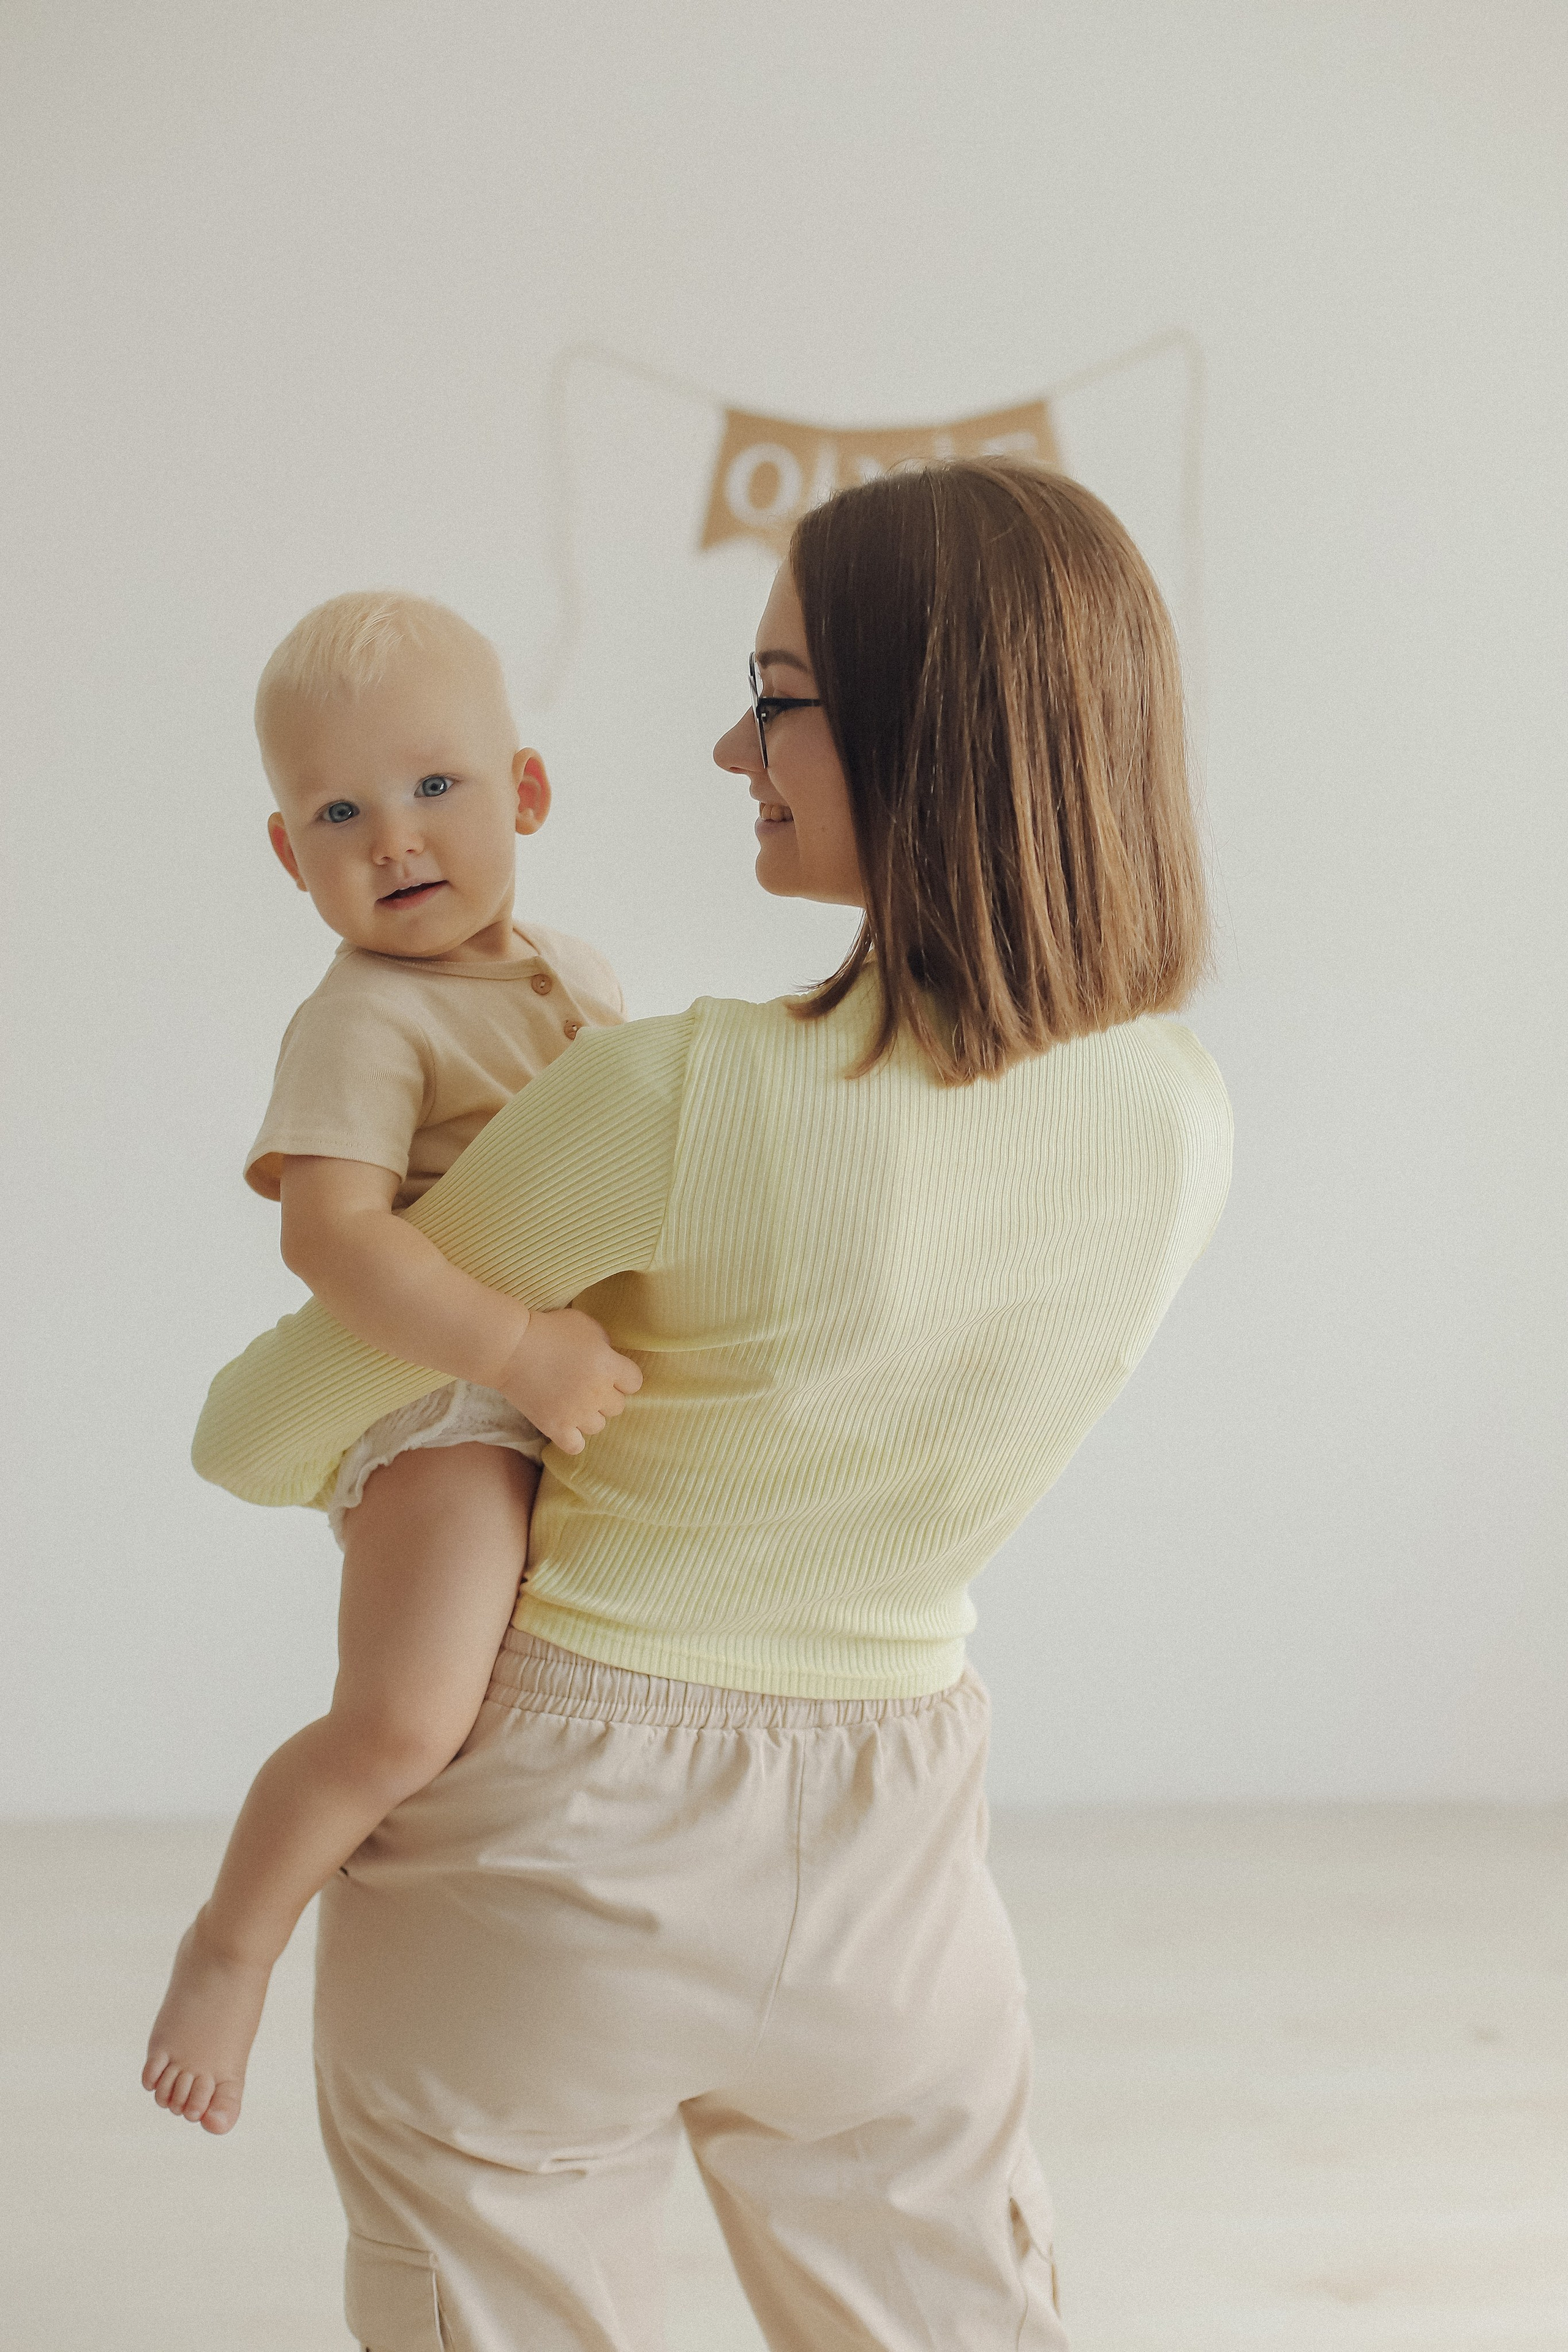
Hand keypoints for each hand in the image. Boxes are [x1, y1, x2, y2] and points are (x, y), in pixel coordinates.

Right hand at [493, 1309, 642, 1454]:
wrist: (509, 1348)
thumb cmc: (548, 1329)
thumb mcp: (585, 1324)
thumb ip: (605, 1342)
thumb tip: (610, 1356)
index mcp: (608, 1366)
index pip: (634, 1382)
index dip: (623, 1376)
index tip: (609, 1370)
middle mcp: (597, 1393)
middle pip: (618, 1406)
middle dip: (605, 1394)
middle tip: (586, 1384)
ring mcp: (576, 1414)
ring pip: (599, 1426)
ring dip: (590, 1415)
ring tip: (574, 1402)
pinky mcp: (554, 1428)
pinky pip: (576, 1446)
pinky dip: (573, 1438)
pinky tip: (566, 1425)